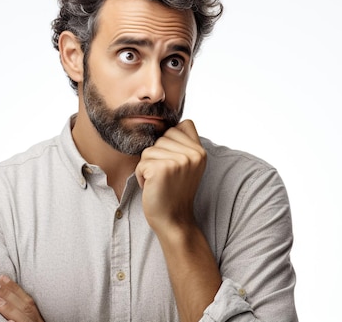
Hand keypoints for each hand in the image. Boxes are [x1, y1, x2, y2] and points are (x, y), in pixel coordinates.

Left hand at [0, 275, 45, 321]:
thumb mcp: (33, 320)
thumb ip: (24, 312)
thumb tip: (6, 299)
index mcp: (37, 317)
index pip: (27, 299)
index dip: (15, 288)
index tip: (2, 277)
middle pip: (26, 306)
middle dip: (9, 294)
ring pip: (24, 319)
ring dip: (10, 309)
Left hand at [136, 119, 206, 233]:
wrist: (174, 220)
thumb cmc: (174, 191)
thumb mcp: (187, 164)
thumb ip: (183, 143)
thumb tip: (164, 120)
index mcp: (200, 151)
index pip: (178, 126)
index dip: (170, 144)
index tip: (176, 166)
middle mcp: (193, 154)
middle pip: (160, 138)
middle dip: (157, 157)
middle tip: (166, 177)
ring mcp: (179, 161)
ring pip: (148, 151)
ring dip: (148, 168)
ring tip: (160, 183)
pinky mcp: (162, 169)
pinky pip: (141, 164)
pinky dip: (141, 177)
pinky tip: (153, 187)